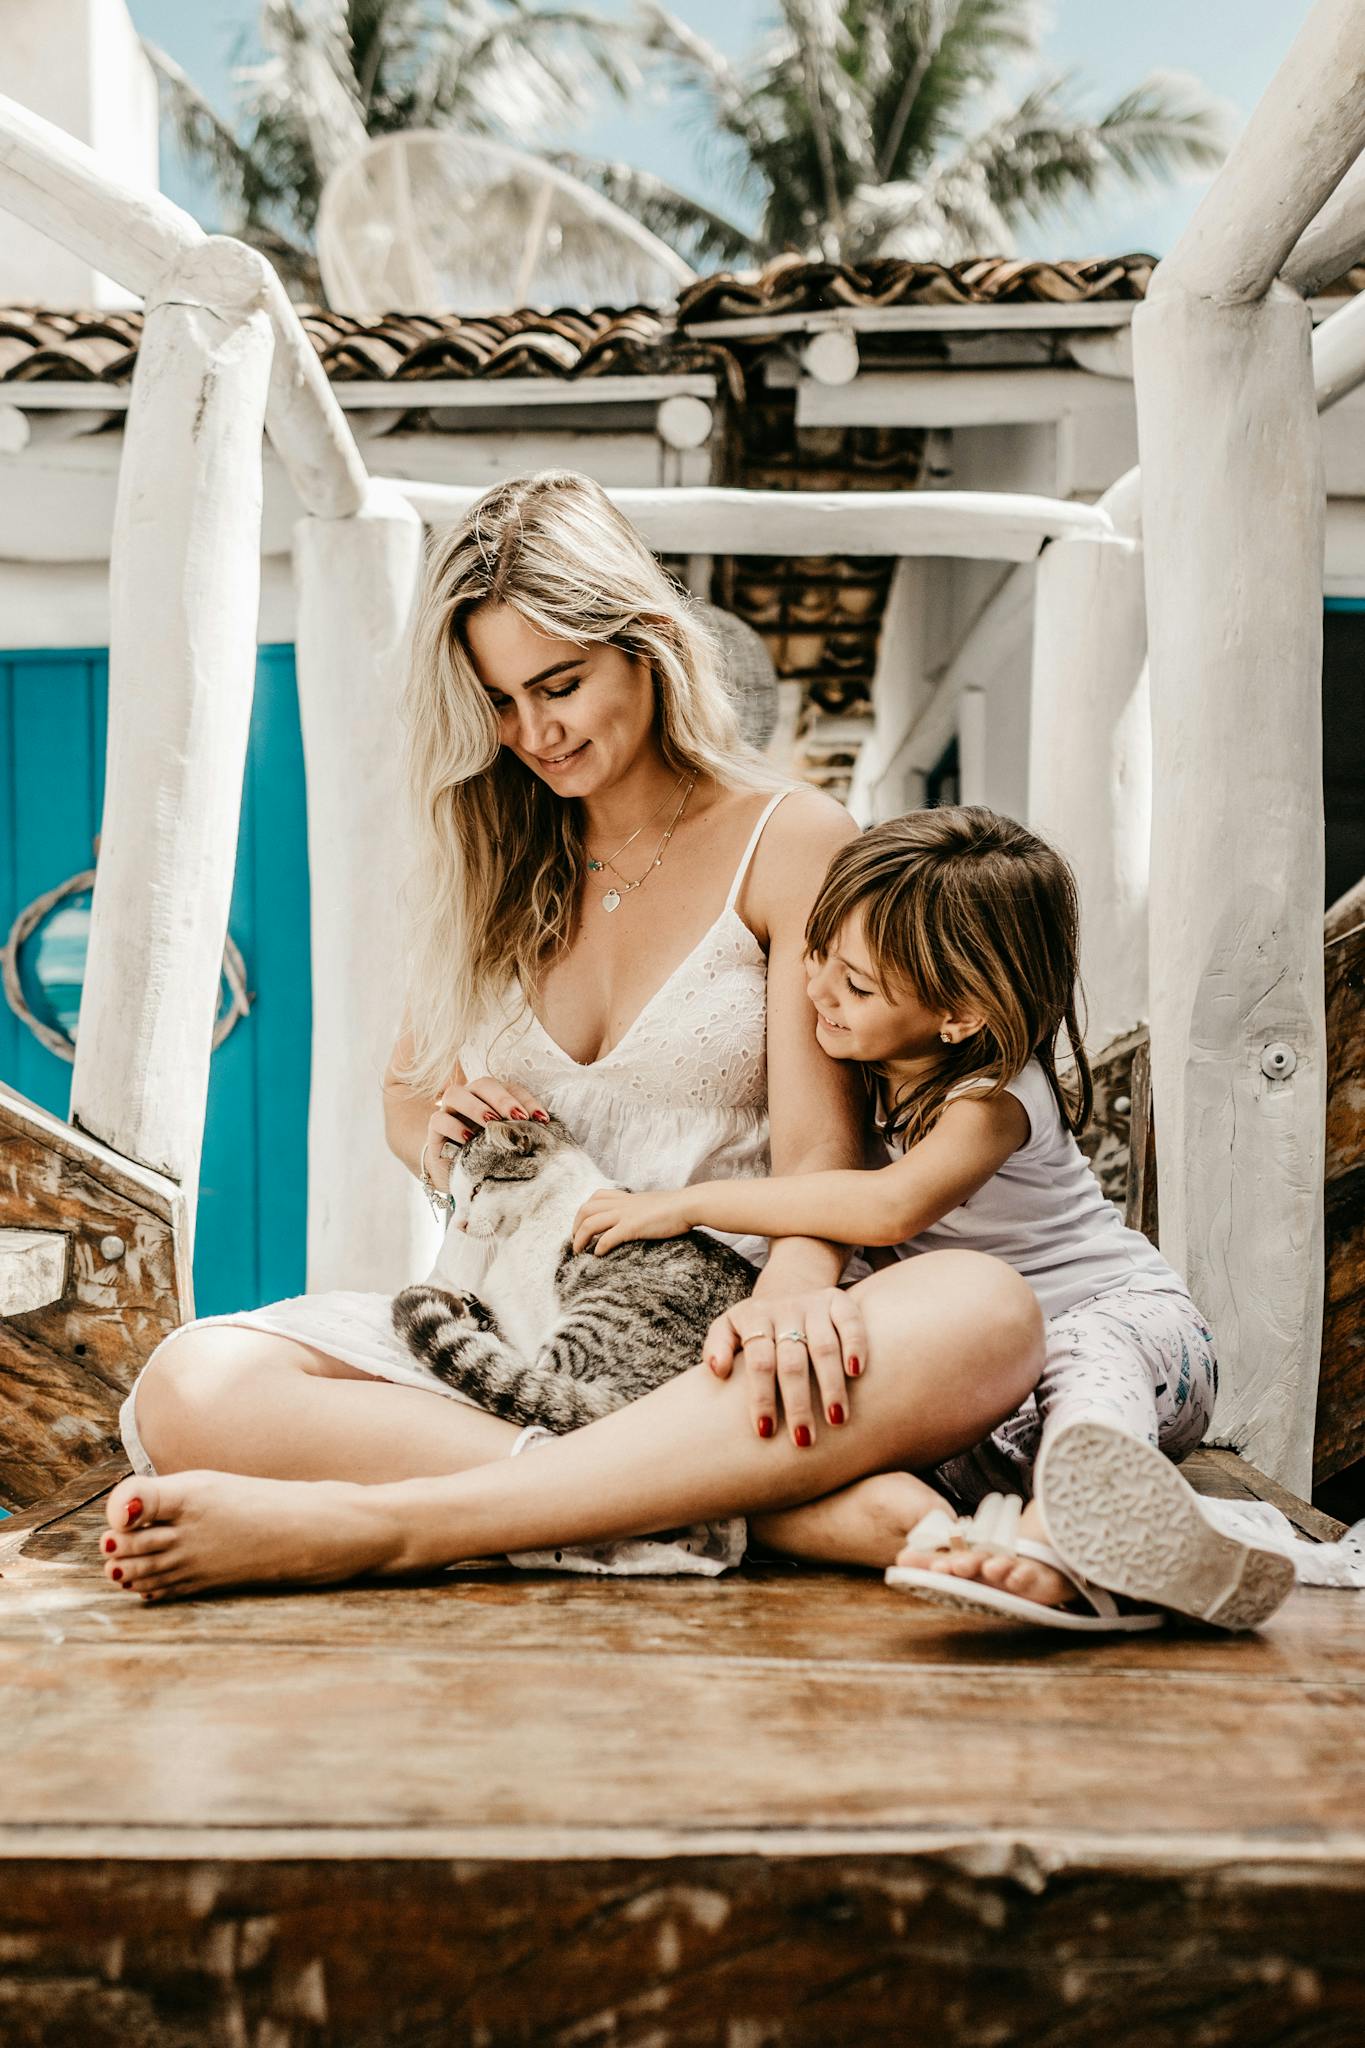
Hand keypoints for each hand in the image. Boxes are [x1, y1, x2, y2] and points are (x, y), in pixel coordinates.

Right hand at [423, 1074, 548, 1190]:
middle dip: (502, 1098)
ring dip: (476, 1107)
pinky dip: (454, 1127)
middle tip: (518, 1116)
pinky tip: (468, 1138)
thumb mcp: (507, 1144)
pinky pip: (439, 1119)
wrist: (457, 1175)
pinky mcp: (434, 1128)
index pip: (510, 1088)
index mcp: (492, 1098)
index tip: (542, 1119)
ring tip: (491, 1123)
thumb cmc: (487, 1155)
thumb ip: (520, 1134)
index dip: (527, 1100)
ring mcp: (450, 1111)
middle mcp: (470, 1098)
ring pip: (456, 1094)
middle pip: (483, 1084)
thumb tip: (543, 1133)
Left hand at [572, 1186, 691, 1254]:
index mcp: (627, 1198)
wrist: (688, 1205)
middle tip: (575, 1241)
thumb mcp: (654, 1204)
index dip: (585, 1210)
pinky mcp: (632, 1227)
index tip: (583, 1224)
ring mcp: (626, 1214)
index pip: (597, 1196)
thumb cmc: (677, 1207)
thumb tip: (643, 1219)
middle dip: (575, 1225)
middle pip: (586, 1209)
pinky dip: (599, 1247)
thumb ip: (643, 1209)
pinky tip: (598, 1255)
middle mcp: (622, 1204)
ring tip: (579, 1251)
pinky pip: (607, 1238)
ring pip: (590, 1223)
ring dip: (579, 1238)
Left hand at [702, 1288, 865, 1447]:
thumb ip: (717, 1346)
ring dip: (831, 1385)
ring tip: (835, 1420)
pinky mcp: (839, 1300)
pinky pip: (851, 1322)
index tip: (765, 1432)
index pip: (759, 1361)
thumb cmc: (756, 1323)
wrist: (788, 1284)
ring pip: (824, 1346)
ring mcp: (814, 1304)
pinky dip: (856, 1346)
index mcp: (754, 1318)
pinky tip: (856, 1374)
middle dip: (798, 1402)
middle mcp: (785, 1310)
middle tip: (803, 1439)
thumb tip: (717, 1370)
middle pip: (792, 1360)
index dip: (762, 1397)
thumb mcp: (728, 1326)